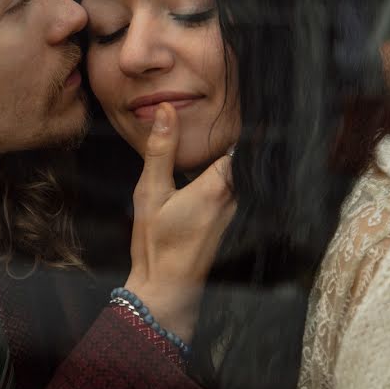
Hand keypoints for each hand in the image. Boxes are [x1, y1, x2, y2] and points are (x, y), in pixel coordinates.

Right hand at [124, 102, 235, 342]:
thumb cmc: (156, 242)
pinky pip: (225, 187)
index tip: (234, 99)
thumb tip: (166, 109)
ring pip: (231, 172)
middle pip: (236, 155)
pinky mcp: (223, 220)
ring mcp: (231, 210)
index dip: (233, 121)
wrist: (167, 289)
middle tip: (224, 105)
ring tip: (211, 130)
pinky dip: (216, 174)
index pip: (238, 142)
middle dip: (227, 135)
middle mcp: (232, 196)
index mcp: (217, 185)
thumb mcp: (151, 191)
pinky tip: (199, 167)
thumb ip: (160, 149)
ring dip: (220, 155)